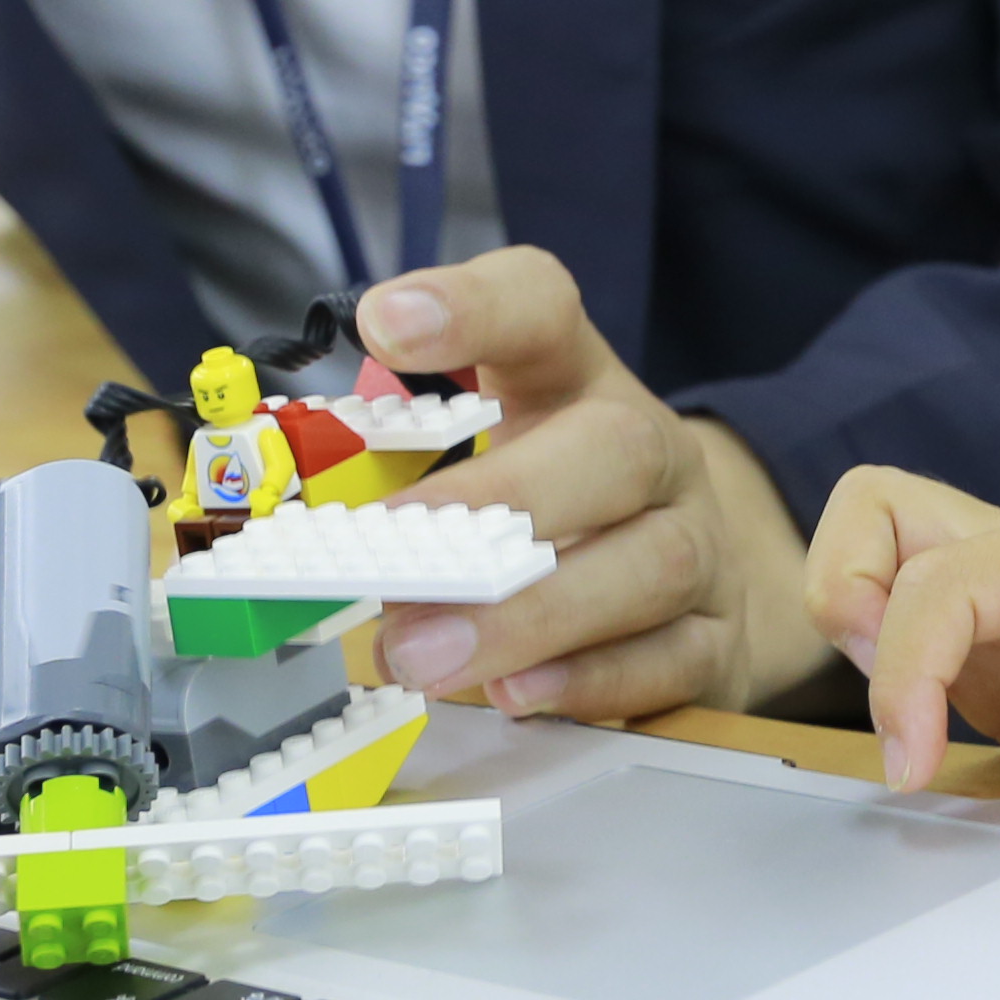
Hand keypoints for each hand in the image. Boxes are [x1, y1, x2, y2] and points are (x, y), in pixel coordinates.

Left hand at [350, 249, 824, 722]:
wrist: (684, 576)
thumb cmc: (551, 513)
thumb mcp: (483, 459)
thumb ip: (394, 472)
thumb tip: (283, 529)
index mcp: (577, 382)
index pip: (540, 308)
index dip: (470, 307)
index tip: (384, 323)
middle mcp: (653, 451)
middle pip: (617, 447)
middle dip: (504, 503)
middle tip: (398, 559)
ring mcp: (697, 542)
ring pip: (651, 564)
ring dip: (533, 614)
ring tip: (428, 656)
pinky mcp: (716, 638)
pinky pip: (673, 658)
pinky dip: (591, 680)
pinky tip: (517, 692)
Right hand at [805, 467, 999, 792]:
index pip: (942, 579)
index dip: (906, 668)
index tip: (915, 761)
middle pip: (880, 514)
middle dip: (843, 597)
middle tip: (893, 712)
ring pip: (883, 566)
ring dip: (861, 635)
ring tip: (908, 730)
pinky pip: (914, 640)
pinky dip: (891, 678)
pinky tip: (931, 744)